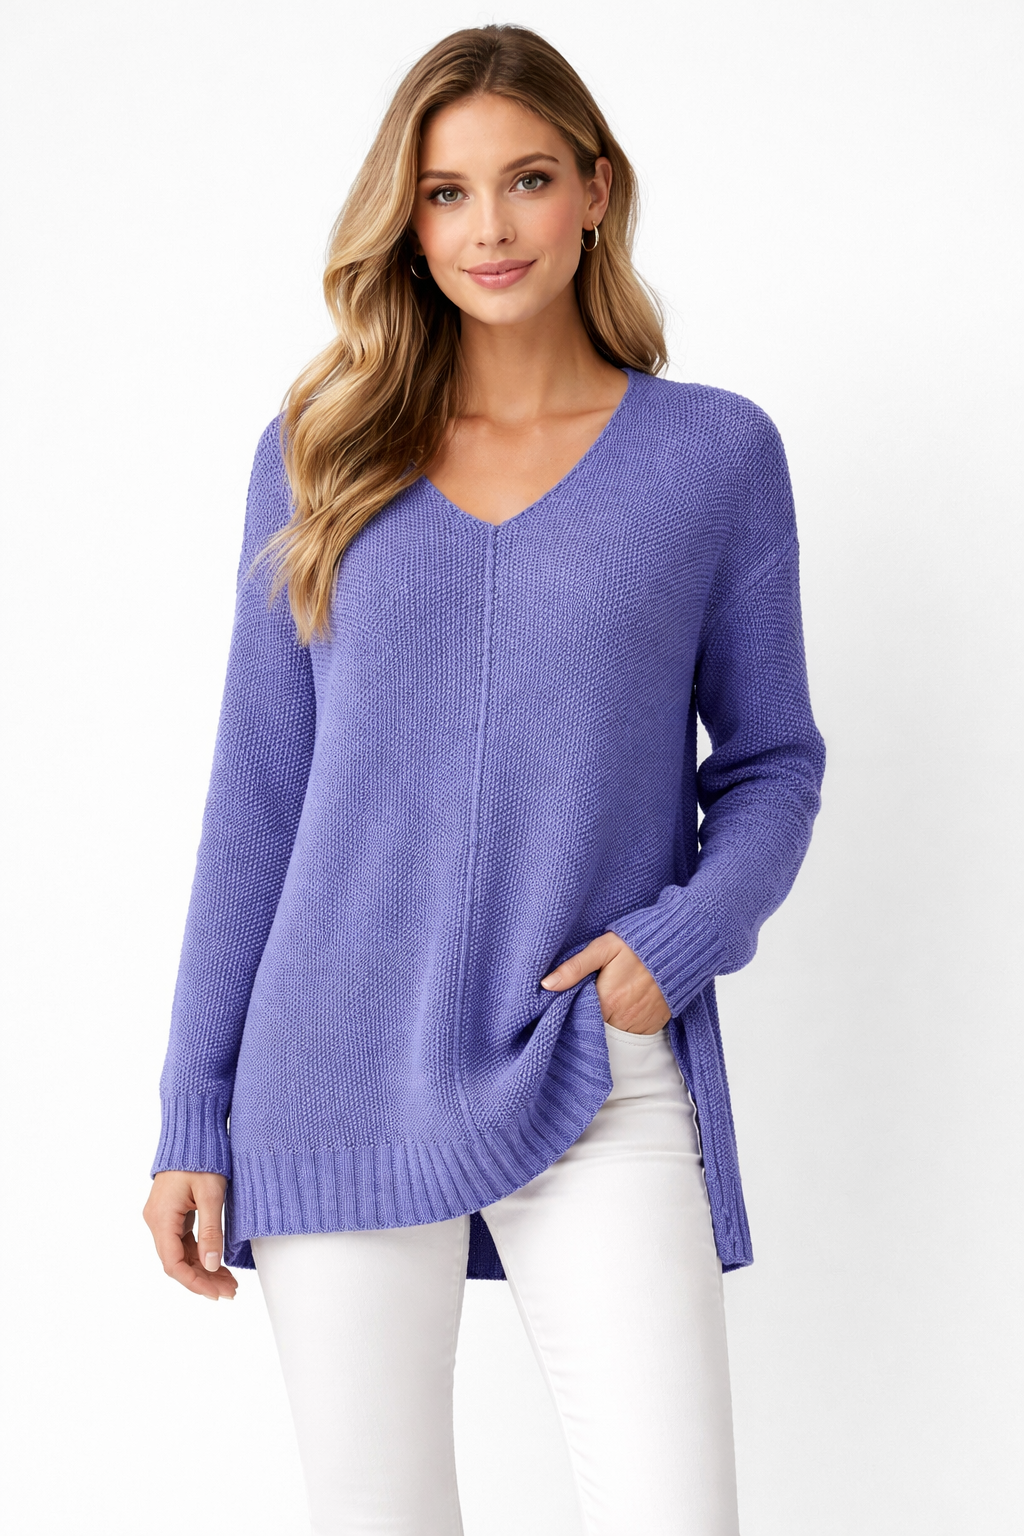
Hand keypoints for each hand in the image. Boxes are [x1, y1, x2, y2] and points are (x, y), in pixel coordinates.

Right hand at [143, 1171, 238, 1300]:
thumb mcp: (211, 1194)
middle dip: (203, 1279)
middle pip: (177, 1262)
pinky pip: (183, 1240)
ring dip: (203, 1268)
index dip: (195, 1282)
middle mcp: (156, 1220)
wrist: (192, 1131)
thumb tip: (212, 1265)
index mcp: (161, 1218)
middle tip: (230, 1292)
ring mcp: (162, 1217)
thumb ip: (212, 1231)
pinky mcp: (171, 1212)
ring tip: (229, 1282)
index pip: (174, 1264)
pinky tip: (217, 1262)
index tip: (217, 1294)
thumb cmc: (202, 1158)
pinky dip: (199, 1253)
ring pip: (180, 1253)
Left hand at [540, 931, 671, 1034]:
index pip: (580, 1020)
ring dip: (607, 1027)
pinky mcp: (655, 1025)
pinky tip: (622, 1013)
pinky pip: (634, 1036)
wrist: (679, 945)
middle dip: (589, 1023)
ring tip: (603, 1011)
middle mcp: (623, 1019)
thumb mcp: (603, 948)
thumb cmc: (638, 943)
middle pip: (597, 1031)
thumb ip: (574, 968)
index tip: (567, 1009)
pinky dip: (626, 1028)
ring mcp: (641, 1024)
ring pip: (615, 1036)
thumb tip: (546, 985)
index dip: (572, 1015)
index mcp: (606, 1001)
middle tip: (584, 1009)